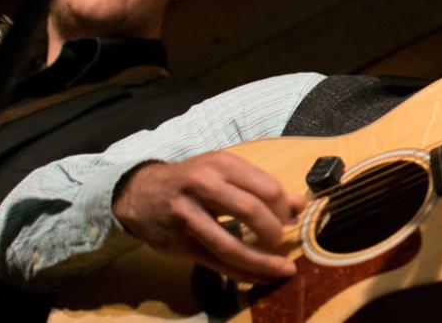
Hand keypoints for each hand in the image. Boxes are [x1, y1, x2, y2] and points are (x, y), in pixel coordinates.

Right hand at [112, 152, 306, 283]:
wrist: (141, 193)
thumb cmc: (193, 180)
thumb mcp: (225, 172)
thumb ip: (262, 187)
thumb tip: (301, 205)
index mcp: (221, 164)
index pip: (265, 187)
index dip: (284, 207)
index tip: (293, 219)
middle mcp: (203, 185)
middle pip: (250, 211)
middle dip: (274, 231)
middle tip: (283, 241)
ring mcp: (188, 216)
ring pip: (231, 244)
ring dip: (263, 261)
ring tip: (283, 269)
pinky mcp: (179, 243)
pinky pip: (216, 262)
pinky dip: (242, 272)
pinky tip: (260, 276)